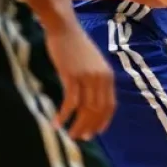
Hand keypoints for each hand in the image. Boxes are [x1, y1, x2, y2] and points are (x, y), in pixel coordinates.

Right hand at [44, 17, 115, 141]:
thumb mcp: (93, 64)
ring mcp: (87, 77)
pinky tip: (56, 123)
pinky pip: (70, 102)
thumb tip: (91, 100)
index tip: (96, 132)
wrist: (65, 29)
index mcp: (108, 76)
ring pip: (85, 109)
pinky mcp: (72, 76)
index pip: (110, 105)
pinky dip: (63, 115)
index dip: (103, 121)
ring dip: (77, 124)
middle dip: (90, 126)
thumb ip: (95, 80)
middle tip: (81, 137)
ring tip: (70, 134)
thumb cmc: (76, 46)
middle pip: (98, 110)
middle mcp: (101, 78)